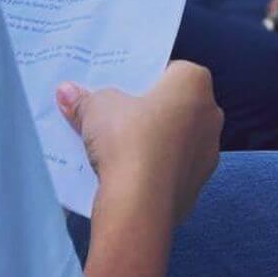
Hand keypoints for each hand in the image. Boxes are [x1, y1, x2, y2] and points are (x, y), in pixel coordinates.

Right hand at [56, 62, 221, 222]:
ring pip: (176, 140)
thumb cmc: (127, 139)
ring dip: (153, 143)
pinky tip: (128, 176)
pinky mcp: (199, 186)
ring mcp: (209, 152)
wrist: (140, 206)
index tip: (120, 89)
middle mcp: (211, 113)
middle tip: (115, 116)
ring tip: (117, 150)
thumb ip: (85, 98)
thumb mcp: (97, 109)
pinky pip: (173, 169)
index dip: (143, 79)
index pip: (169, 70)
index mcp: (194, 82)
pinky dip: (155, 170)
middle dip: (148, 111)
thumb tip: (66, 91)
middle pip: (174, 105)